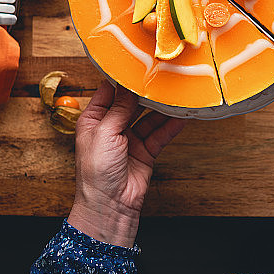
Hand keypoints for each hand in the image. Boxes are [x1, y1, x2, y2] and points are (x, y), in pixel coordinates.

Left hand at [68, 81, 184, 246]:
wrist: (109, 207)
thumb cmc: (96, 174)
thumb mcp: (104, 133)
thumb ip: (119, 109)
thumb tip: (129, 88)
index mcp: (93, 121)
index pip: (107, 93)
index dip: (121, 80)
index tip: (136, 65)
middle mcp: (111, 129)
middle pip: (131, 104)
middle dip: (145, 93)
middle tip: (161, 77)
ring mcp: (129, 141)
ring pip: (148, 119)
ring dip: (161, 109)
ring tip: (175, 95)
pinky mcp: (145, 152)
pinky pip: (160, 135)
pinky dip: (170, 126)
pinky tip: (181, 116)